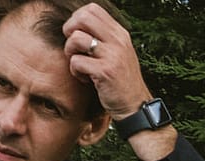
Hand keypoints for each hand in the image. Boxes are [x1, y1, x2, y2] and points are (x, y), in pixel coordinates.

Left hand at [62, 4, 151, 121]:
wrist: (135, 106)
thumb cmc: (121, 80)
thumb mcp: (118, 53)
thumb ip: (104, 37)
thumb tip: (77, 24)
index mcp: (120, 34)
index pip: (93, 9)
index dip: (78, 18)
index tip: (78, 34)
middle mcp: (118, 41)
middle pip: (82, 18)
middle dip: (69, 30)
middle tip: (74, 46)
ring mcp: (112, 56)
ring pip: (76, 38)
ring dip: (70, 52)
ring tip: (79, 64)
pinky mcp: (105, 71)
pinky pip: (76, 62)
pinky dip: (75, 72)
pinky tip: (85, 78)